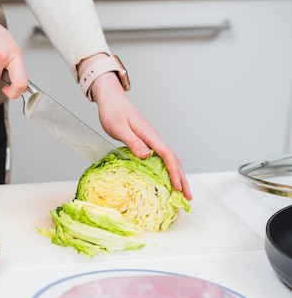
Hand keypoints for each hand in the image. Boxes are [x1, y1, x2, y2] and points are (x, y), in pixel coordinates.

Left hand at [88, 71, 192, 199]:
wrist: (111, 100)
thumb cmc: (113, 112)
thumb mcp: (119, 128)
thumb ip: (132, 141)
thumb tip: (147, 156)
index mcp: (149, 134)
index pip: (167, 155)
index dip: (174, 172)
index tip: (177, 187)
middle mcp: (153, 138)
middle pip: (173, 160)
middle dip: (182, 179)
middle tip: (187, 197)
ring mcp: (151, 140)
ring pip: (169, 160)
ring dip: (177, 176)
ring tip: (181, 193)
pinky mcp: (146, 142)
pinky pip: (161, 158)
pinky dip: (167, 170)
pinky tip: (166, 179)